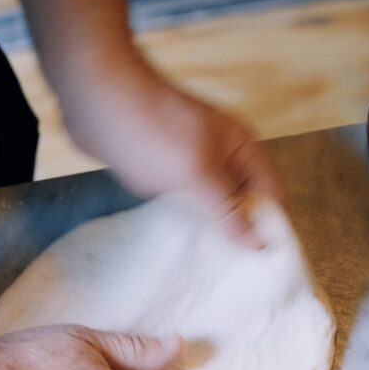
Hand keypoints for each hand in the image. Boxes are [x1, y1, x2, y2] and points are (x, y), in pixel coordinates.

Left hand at [62, 57, 282, 247]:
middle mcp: (224, 158)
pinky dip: (186, 222)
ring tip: (209, 264)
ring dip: (212, 230)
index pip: (272, 195)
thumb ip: (228, 209)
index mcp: (242, 150)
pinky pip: (186, 203)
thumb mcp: (198, 174)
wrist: (96, 97)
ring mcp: (194, 165)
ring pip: (214, 206)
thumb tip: (258, 243)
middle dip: (241, 233)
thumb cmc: (153, 130)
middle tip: (233, 271)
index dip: (270, 226)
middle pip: (245, 203)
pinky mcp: (167, 173)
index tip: (261, 263)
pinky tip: (182, 245)